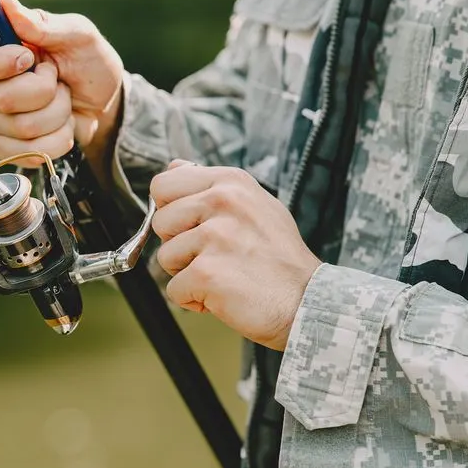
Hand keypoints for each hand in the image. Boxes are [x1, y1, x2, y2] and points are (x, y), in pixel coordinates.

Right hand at [0, 0, 123, 166]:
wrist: (101, 103)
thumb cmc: (86, 60)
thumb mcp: (77, 34)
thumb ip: (43, 24)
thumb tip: (6, 4)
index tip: (28, 58)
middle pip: (0, 98)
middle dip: (46, 92)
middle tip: (57, 80)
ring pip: (20, 128)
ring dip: (57, 116)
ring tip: (62, 101)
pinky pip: (24, 152)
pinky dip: (55, 141)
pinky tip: (59, 126)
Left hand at [149, 161, 321, 350]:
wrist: (308, 301)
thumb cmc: (279, 258)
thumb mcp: (253, 205)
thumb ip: (211, 186)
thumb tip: (175, 167)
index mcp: (230, 182)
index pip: (164, 184)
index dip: (171, 210)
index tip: (192, 226)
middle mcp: (222, 202)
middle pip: (160, 221)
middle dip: (178, 244)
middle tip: (214, 256)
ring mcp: (214, 236)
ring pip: (165, 257)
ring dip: (187, 274)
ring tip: (224, 274)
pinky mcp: (206, 272)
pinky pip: (173, 289)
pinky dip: (194, 300)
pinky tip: (223, 295)